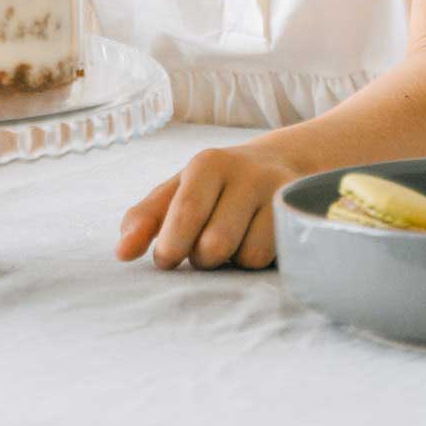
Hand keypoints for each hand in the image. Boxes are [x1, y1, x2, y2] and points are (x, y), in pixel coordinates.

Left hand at [115, 143, 303, 269]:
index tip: (167, 260)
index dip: (172, 247)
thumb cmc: (216, 188)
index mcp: (207, 164)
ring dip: (235, 260)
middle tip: (206, 247)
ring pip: (247, 256)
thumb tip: (122, 253)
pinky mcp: (304, 214)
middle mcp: (246, 172)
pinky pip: (275, 259)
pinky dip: (261, 261)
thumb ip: (146, 218)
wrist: (280, 164)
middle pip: (215, 244)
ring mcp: (279, 192)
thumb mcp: (178, 192)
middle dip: (204, 258)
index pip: (186, 213)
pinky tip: (260, 240)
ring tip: (236, 239)